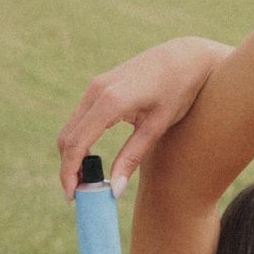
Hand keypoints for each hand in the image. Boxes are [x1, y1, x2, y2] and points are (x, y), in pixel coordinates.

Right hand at [56, 36, 221, 198]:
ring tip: (86, 180)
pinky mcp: (98, 86)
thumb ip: (132, 157)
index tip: (73, 196)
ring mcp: (95, 86)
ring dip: (72, 155)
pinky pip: (80, 118)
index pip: (78, 144)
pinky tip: (91, 158)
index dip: (70, 173)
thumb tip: (113, 190)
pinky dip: (79, 140)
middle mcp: (97, 91)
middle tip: (79, 193)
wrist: (185, 57)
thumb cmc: (178, 91)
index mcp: (112, 101)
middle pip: (68, 137)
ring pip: (71, 128)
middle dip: (68, 167)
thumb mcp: (157, 127)